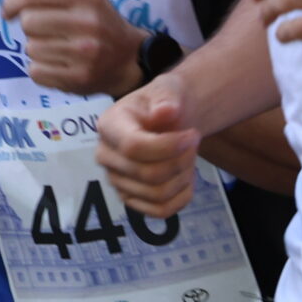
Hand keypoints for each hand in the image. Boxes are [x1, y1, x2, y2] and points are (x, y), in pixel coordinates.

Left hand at [1, 0, 149, 96]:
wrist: (128, 58)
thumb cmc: (96, 21)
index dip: (13, 0)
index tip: (8, 10)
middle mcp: (88, 21)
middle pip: (28, 21)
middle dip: (29, 26)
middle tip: (44, 30)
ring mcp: (85, 52)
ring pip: (31, 47)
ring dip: (36, 48)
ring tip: (56, 47)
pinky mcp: (79, 78)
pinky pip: (36, 71)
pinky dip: (40, 68)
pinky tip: (58, 64)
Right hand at [98, 85, 200, 217]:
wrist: (167, 118)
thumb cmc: (164, 102)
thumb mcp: (167, 90)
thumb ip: (167, 98)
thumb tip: (166, 111)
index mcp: (109, 126)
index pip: (133, 147)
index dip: (168, 146)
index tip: (194, 134)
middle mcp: (105, 156)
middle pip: (148, 174)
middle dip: (182, 160)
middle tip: (195, 142)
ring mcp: (116, 180)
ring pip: (157, 194)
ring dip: (185, 176)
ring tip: (191, 156)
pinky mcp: (130, 198)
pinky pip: (161, 211)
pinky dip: (182, 197)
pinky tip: (188, 176)